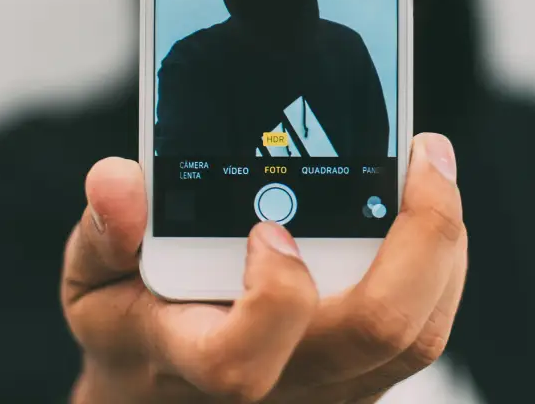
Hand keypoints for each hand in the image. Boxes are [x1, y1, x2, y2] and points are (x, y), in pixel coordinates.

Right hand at [61, 133, 466, 402]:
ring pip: (417, 337)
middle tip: (421, 154)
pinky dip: (440, 266)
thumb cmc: (131, 330)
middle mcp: (279, 384)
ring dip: (442, 246)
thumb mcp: (92, 281)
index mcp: (195, 359)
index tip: (266, 228)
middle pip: (374, 336)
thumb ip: (102, 233)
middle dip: (418, 239)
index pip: (243, 360)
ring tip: (430, 167)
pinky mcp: (362, 379)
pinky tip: (424, 210)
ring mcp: (330, 387)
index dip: (272, 295)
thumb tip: (118, 182)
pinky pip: (424, 332)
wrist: (163, 396)